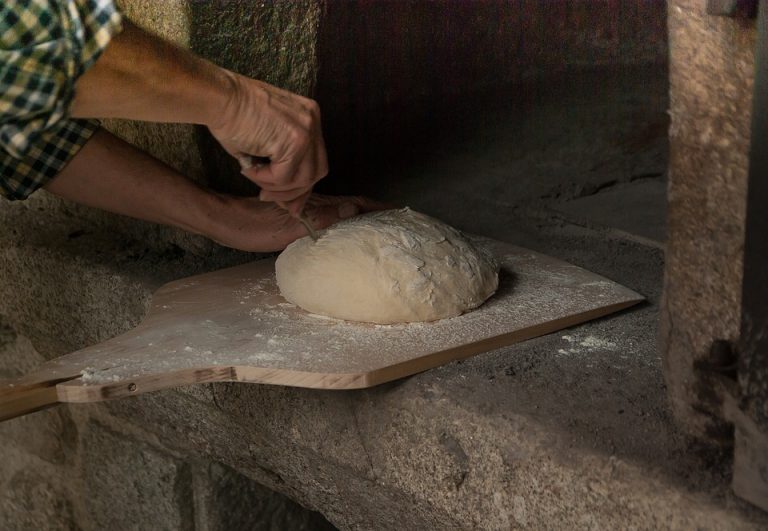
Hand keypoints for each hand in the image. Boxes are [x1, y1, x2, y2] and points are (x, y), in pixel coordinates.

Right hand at [209, 76, 328, 213]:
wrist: (220, 98)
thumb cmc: (233, 116)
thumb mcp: (266, 141)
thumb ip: (282, 165)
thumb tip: (290, 205)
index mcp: (309, 117)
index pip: (316, 160)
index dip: (301, 184)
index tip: (286, 201)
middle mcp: (313, 122)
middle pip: (317, 171)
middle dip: (294, 192)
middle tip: (268, 196)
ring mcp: (307, 131)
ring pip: (303, 179)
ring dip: (277, 187)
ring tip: (255, 178)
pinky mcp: (294, 141)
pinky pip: (284, 176)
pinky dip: (265, 179)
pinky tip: (249, 169)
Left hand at [209, 194, 388, 251]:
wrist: (227, 222)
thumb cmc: (254, 226)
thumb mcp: (290, 224)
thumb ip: (322, 217)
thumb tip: (355, 208)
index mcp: (319, 205)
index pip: (359, 203)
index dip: (380, 207)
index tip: (402, 213)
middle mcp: (319, 206)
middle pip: (357, 207)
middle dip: (380, 213)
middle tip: (402, 225)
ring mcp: (311, 211)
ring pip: (346, 212)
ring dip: (365, 218)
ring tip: (384, 230)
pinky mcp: (301, 218)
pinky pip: (333, 220)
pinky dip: (348, 223)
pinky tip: (351, 233)